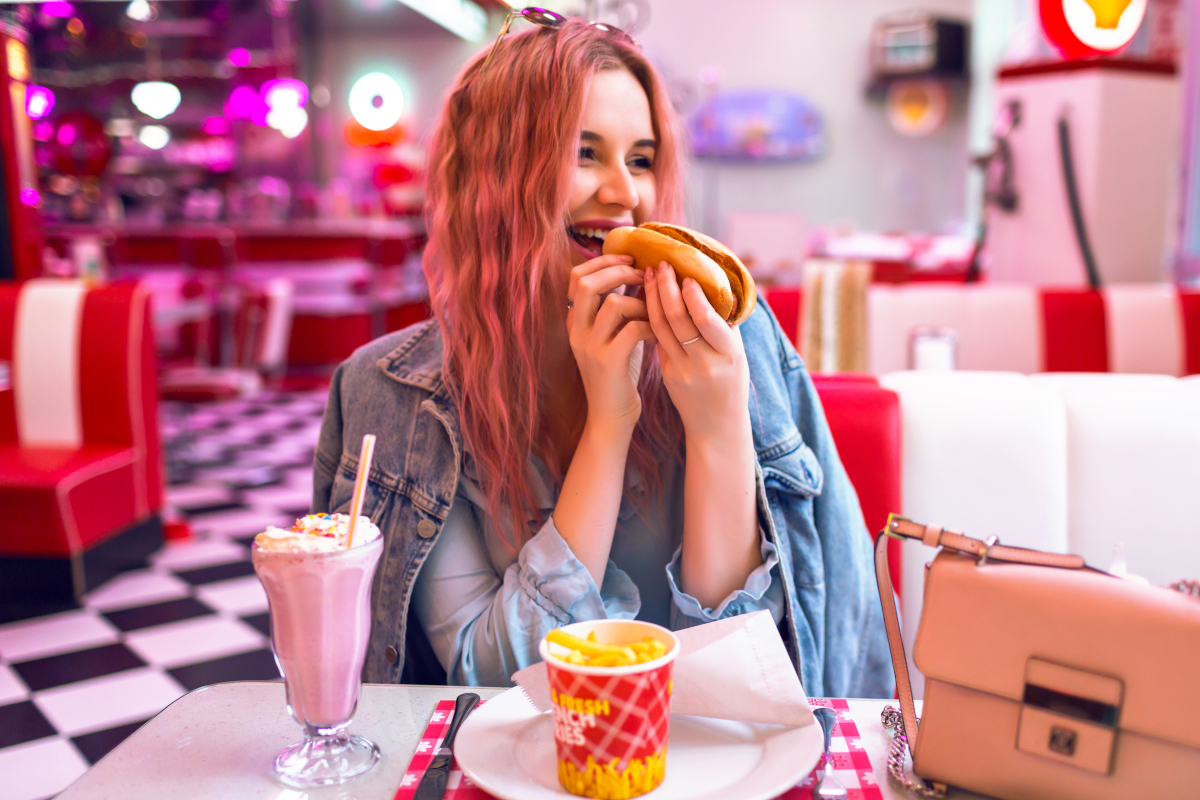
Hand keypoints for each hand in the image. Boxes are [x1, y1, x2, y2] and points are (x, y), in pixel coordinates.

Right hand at [567, 254, 655, 432]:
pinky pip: (631, 329)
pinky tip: (658, 336)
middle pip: (586, 282)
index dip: (604, 261)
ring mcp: (589, 346)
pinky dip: (650, 326)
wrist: (611, 417)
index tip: (631, 259)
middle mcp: (576, 331)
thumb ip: (618, 305)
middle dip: (619, 270)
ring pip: (612, 302)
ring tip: (654, 312)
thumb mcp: (613, 334)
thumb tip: (636, 271)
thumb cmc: (619, 373)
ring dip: (640, 301)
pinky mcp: (608, 362)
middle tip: (644, 274)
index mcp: (575, 321)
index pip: (577, 276)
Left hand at [644, 261, 749, 443]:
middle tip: (662, 264)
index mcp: (728, 354)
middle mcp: (703, 363)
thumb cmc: (732, 383)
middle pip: (677, 319)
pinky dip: (651, 315)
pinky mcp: (667, 375)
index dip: (692, 295)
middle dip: (666, 288)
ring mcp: (681, 370)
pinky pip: (657, 339)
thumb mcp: (738, 354)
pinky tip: (648, 298)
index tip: (685, 274)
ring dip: (653, 297)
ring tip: (651, 275)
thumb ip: (728, 323)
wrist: (716, 426)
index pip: (704, 319)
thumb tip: (720, 285)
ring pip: (660, 327)